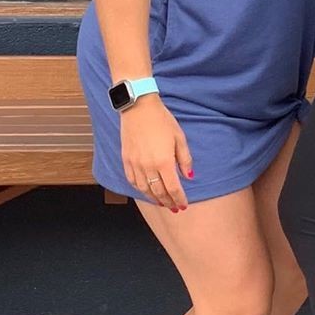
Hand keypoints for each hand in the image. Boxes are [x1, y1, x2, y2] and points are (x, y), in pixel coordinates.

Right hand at [119, 96, 193, 211]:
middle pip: (159, 192)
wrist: (139, 107)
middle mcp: (148, 166)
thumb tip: (189, 176)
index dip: (179, 199)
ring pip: (144, 189)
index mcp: (164, 162)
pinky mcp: (126, 160)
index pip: (173, 188)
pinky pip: (132, 181)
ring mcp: (135, 164)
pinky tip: (146, 190)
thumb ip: (185, 159)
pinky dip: (140, 189)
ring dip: (154, 198)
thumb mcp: (179, 138)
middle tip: (174, 207)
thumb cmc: (161, 120)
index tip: (183, 205)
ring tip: (162, 202)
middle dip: (168, 202)